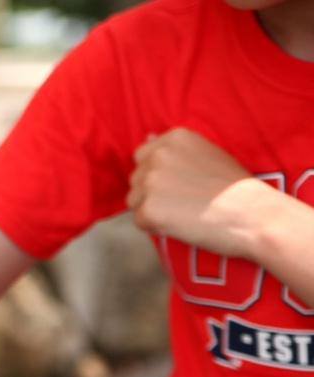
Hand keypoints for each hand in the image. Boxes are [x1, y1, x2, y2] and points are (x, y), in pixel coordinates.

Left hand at [127, 127, 264, 258]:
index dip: (159, 175)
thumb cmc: (236, 189)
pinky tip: (182, 224)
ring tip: (185, 213)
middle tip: (186, 202)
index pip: (143, 156)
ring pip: (134, 201)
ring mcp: (151, 182)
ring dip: (152, 210)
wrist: (253, 215)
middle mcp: (158, 155)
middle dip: (153, 193)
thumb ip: (174, 149)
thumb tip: (147, 136)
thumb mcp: (207, 154)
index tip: (181, 185)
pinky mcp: (147, 209)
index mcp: (174, 138)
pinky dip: (156, 227)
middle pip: (136, 179)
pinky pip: (139, 221)